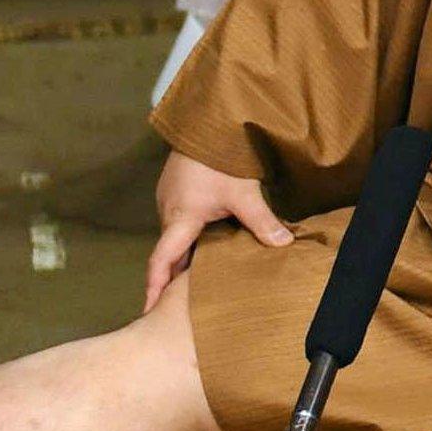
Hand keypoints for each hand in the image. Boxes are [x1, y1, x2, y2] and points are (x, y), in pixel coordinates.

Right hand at [144, 149, 293, 311]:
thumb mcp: (243, 192)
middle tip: (178, 306)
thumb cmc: (219, 156)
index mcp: (180, 218)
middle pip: (169, 253)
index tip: (149, 309)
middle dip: (173, 279)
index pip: (161, 261)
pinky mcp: (176, 192)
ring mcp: (169, 200)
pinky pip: (180, 223)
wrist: (206, 121)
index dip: (155, 287)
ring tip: (194, 284)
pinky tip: (206, 248)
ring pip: (176, 238)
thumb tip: (283, 245)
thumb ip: (261, 221)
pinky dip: (189, 239)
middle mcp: (168, 212)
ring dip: (184, 258)